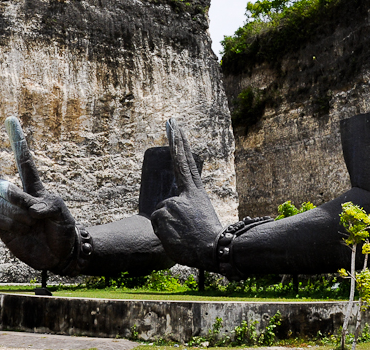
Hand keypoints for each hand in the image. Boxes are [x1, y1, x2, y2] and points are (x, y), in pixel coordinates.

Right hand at [0, 117, 77, 271]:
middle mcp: (18, 196)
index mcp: (34, 187)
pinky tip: (21, 230)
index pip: (23, 160)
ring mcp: (8, 211)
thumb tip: (30, 209)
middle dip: (10, 194)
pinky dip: (8, 224)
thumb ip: (45, 207)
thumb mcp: (61, 213)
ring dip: (15, 214)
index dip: (17, 140)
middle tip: (27, 207)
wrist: (59, 253)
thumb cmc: (62, 228)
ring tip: (30, 223)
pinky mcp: (1, 227)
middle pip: (0, 184)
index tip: (11, 118)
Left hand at [150, 119, 223, 270]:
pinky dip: (163, 232)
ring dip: (168, 225)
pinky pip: (156, 223)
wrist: (212, 248)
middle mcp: (184, 193)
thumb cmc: (208, 238)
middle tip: (172, 120)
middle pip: (177, 166)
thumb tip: (168, 209)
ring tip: (183, 234)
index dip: (183, 147)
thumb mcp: (200, 218)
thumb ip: (184, 208)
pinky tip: (177, 237)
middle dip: (176, 141)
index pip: (188, 165)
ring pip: (162, 211)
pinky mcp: (164, 213)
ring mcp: (173, 202)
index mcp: (196, 193)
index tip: (179, 131)